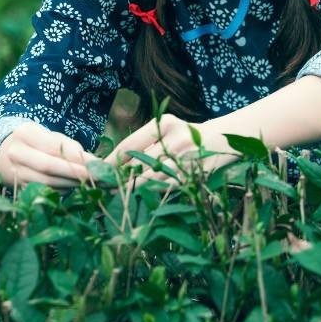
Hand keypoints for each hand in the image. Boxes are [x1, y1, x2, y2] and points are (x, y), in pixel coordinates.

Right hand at [0, 122, 93, 189]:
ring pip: (46, 183)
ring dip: (71, 184)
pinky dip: (62, 191)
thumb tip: (89, 161)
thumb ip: (67, 145)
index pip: (53, 147)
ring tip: (89, 182)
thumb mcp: (49, 135)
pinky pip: (44, 192)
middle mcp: (15, 153)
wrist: (5, 152)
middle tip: (97, 177)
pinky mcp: (18, 188)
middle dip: (75, 173)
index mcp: (24, 133)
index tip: (97, 163)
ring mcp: (14, 173)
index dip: (76, 157)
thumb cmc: (35, 141)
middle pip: (48, 167)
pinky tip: (74, 187)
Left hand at [104, 113, 245, 187]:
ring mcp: (186, 159)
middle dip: (118, 179)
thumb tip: (113, 162)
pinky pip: (166, 188)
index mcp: (165, 124)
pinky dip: (152, 193)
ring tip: (117, 195)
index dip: (110, 161)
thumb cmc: (187, 135)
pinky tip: (141, 197)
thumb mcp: (167, 128)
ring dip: (132, 190)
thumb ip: (145, 141)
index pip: (129, 145)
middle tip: (102, 188)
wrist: (224, 140)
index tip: (96, 171)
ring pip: (150, 180)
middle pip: (137, 165)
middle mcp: (175, 139)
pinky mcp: (193, 175)